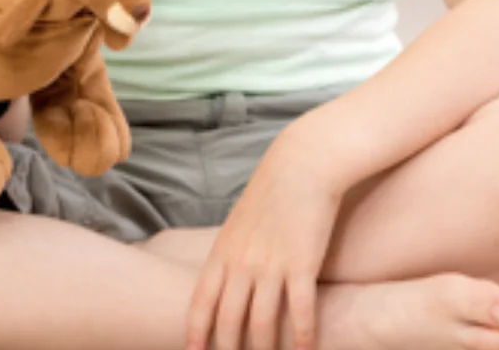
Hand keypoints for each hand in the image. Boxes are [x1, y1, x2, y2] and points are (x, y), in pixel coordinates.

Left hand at [186, 128, 342, 349]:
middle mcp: (242, 262)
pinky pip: (299, 312)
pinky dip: (301, 337)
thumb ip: (230, 253)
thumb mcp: (239, 222)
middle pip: (229, 320)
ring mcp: (271, 265)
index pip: (201, 302)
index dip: (196, 332)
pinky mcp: (302, 264)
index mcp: (223, 251)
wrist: (302, 164)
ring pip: (262, 324)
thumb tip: (226, 280)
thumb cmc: (272, 192)